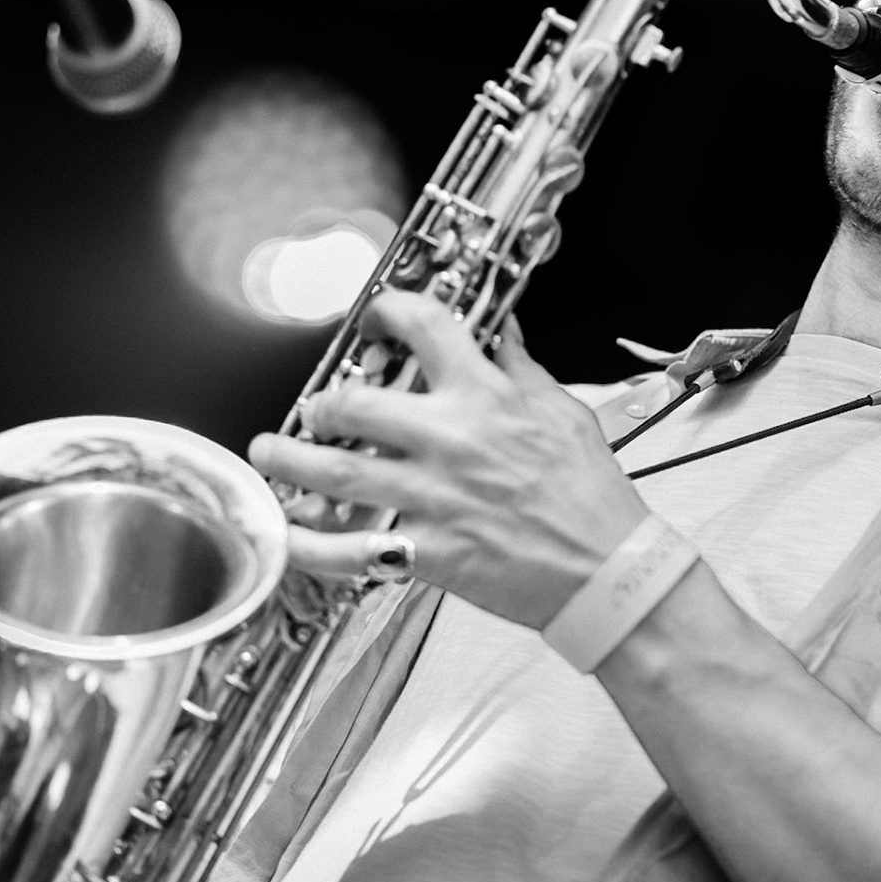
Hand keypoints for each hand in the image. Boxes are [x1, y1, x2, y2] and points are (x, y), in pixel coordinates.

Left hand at [249, 290, 647, 628]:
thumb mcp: (565, 412)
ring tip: (271, 454)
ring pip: (335, 470)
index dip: (388, 312)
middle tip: (313, 409)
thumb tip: (504, 332)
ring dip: (289, 460)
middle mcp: (451, 439)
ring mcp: (433, 496)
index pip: (426, 327)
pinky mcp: (428, 552)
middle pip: (355, 403)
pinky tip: (288, 534)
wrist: (609, 568)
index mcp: (487, 397)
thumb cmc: (592, 495)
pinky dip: (309, 544)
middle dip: (321, 402)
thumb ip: (524, 368)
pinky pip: (351, 549)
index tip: (375, 319)